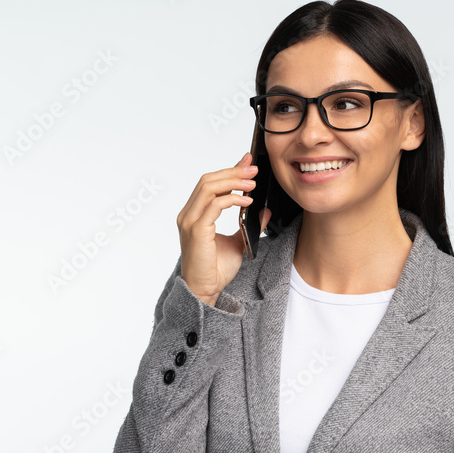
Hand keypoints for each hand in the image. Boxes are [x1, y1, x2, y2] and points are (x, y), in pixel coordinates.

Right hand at [177, 152, 271, 306]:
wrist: (205, 291)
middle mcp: (189, 214)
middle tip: (253, 169)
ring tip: (252, 183)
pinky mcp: (196, 230)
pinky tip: (247, 201)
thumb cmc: (216, 270)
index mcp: (195, 214)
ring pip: (208, 187)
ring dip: (233, 181)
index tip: (247, 162)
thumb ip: (248, 224)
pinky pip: (214, 205)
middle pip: (208, 180)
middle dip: (233, 171)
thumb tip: (264, 210)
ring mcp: (190, 221)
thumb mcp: (238, 242)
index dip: (229, 170)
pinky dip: (232, 199)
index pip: (210, 183)